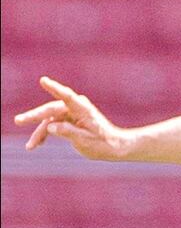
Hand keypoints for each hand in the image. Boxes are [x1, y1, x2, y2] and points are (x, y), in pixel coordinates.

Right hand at [13, 77, 130, 159]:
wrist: (114, 147)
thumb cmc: (104, 144)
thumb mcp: (85, 141)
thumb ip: (68, 132)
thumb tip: (50, 126)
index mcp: (83, 109)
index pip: (66, 96)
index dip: (54, 88)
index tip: (43, 80)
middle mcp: (76, 109)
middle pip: (50, 110)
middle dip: (34, 116)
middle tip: (18, 120)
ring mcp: (72, 114)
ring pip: (49, 120)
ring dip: (39, 132)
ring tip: (30, 146)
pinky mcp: (70, 121)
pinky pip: (53, 125)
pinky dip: (46, 134)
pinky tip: (37, 144)